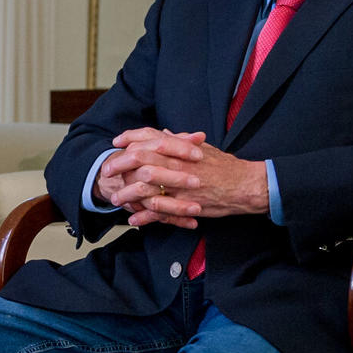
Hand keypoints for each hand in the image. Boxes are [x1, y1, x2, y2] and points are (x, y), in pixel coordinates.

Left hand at [99, 129, 268, 226]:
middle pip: (141, 159)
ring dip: (127, 192)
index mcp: (181, 148)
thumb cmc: (226, 166)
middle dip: (120, 164)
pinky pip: (160, 212)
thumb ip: (182, 141)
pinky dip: (145, 217)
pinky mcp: (186, 205)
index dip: (130, 138)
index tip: (116, 142)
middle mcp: (178, 164)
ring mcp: (181, 185)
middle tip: (106, 170)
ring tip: (115, 198)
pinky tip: (134, 220)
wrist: (246, 186)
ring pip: (146, 185)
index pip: (150, 137)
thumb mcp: (203, 148)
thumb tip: (165, 132)